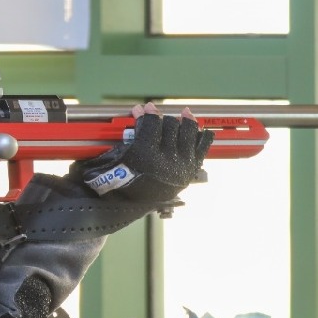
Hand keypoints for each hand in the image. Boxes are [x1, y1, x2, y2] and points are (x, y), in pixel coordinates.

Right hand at [69, 102, 213, 203]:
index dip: (146, 114)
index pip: (151, 123)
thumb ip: (127, 135)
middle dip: (160, 117)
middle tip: (154, 114)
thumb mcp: (115, 158)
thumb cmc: (116, 184)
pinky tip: (198, 127)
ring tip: (183, 114)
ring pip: (188, 131)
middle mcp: (166, 159)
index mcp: (146, 155)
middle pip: (169, 125)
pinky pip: (202, 146)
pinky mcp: (190, 170)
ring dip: (185, 121)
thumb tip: (139, 113)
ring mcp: (181, 165)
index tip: (141, 109)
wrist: (125, 208)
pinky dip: (202, 135)